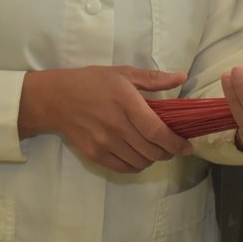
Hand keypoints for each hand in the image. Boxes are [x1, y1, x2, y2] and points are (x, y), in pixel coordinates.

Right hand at [18, 66, 192, 173]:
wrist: (56, 98)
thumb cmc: (92, 82)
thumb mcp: (123, 73)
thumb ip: (153, 78)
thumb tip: (181, 77)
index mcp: (126, 103)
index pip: (157, 131)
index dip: (175, 143)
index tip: (187, 146)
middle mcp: (116, 126)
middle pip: (152, 150)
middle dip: (168, 152)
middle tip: (173, 146)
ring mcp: (104, 143)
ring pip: (140, 161)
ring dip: (153, 159)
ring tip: (156, 150)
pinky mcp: (94, 154)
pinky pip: (124, 168)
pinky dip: (137, 166)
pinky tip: (139, 156)